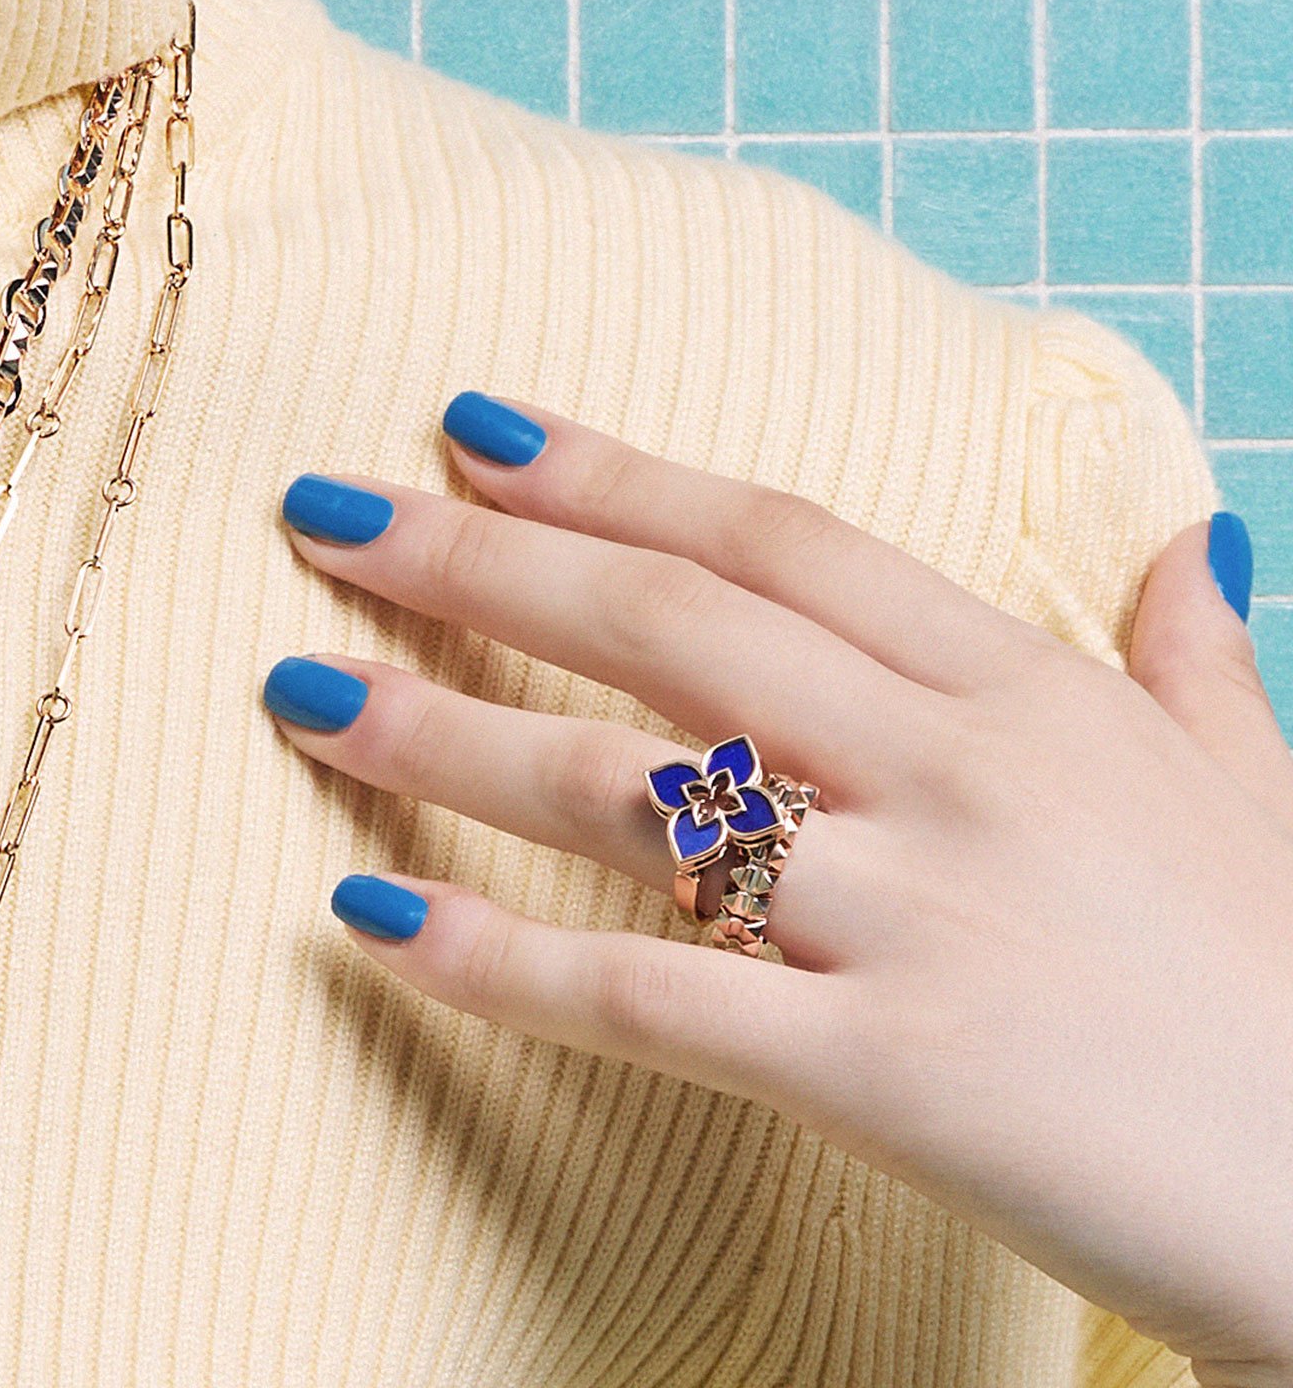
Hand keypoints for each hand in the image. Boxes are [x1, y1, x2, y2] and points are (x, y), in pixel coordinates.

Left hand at [266, 393, 1292, 1387]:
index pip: (776, 539)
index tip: (475, 428)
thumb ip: (1192, 653)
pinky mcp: (892, 1070)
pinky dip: (501, 960)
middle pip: (670, 625)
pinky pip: (652, 999)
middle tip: (326, 510)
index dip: (613, 471)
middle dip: (481, 560)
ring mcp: (917, 915)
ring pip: (631, 791)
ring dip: (445, 733)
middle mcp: (953, 772)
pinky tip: (371, 921)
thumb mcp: (1255, 785)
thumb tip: (1190, 535)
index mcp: (1021, 690)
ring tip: (302, 692)